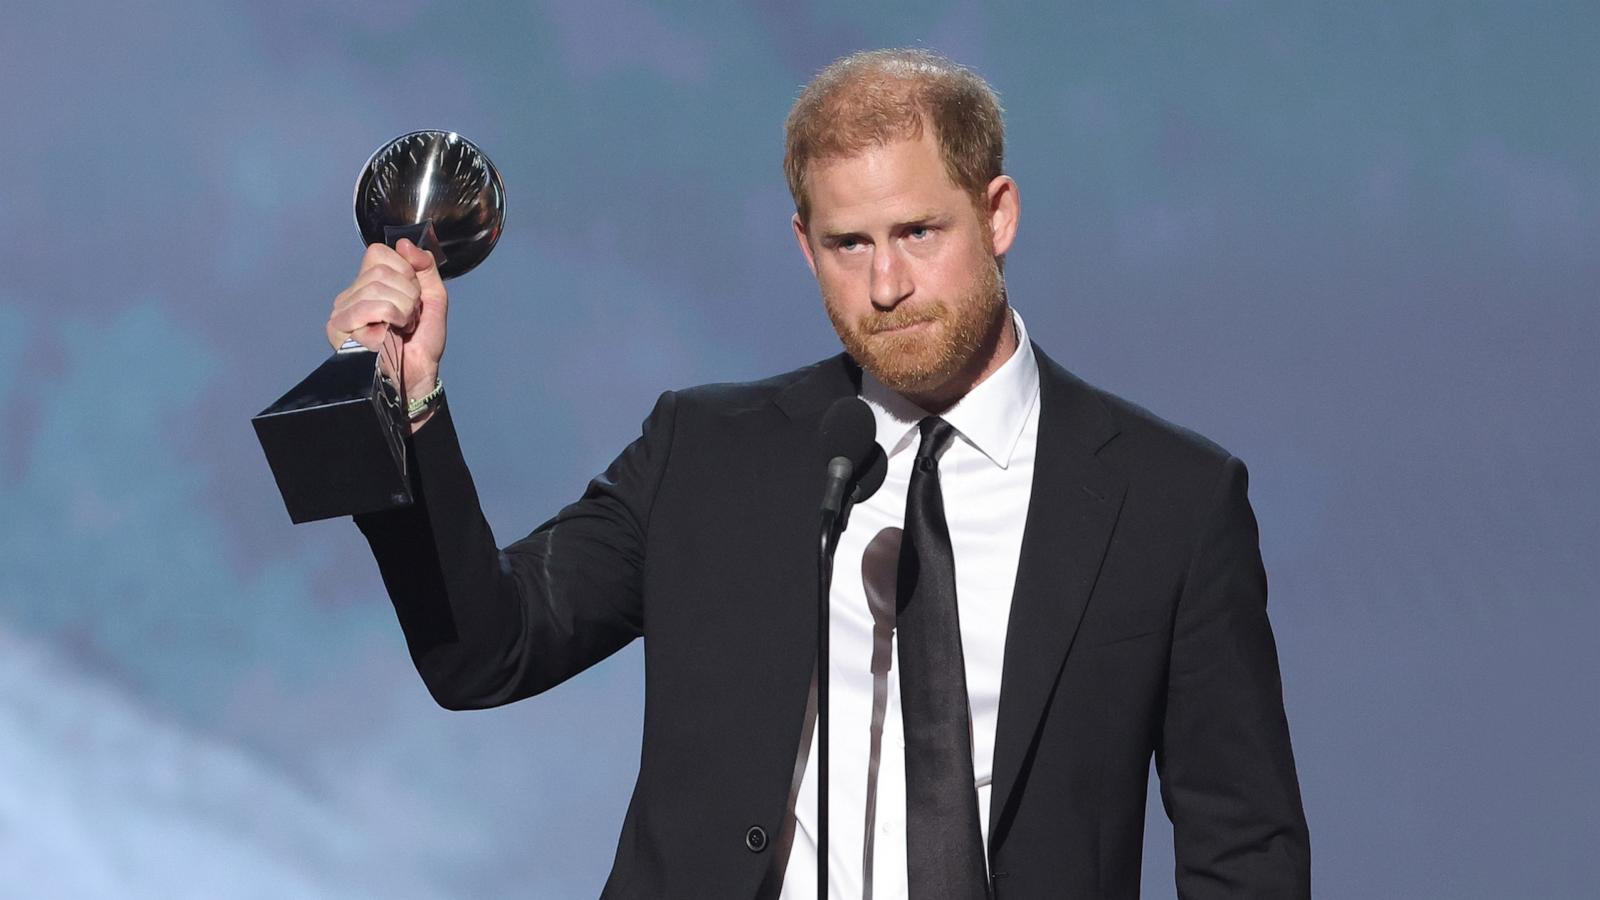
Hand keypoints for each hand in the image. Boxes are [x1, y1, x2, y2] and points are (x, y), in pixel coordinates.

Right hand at [326, 239, 448, 402]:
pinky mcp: (338, 328)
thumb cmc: (420, 344)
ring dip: (403, 310)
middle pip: (381, 269)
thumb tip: (405, 243)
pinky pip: (371, 306)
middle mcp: (350, 294)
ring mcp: (341, 310)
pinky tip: (389, 336)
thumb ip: (425, 268)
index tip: (413, 299)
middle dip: (409, 295)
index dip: (405, 272)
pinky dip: (392, 319)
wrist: (418, 377)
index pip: (379, 252)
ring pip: (378, 287)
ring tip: (400, 329)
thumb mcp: (433, 299)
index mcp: (368, 284)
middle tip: (408, 320)